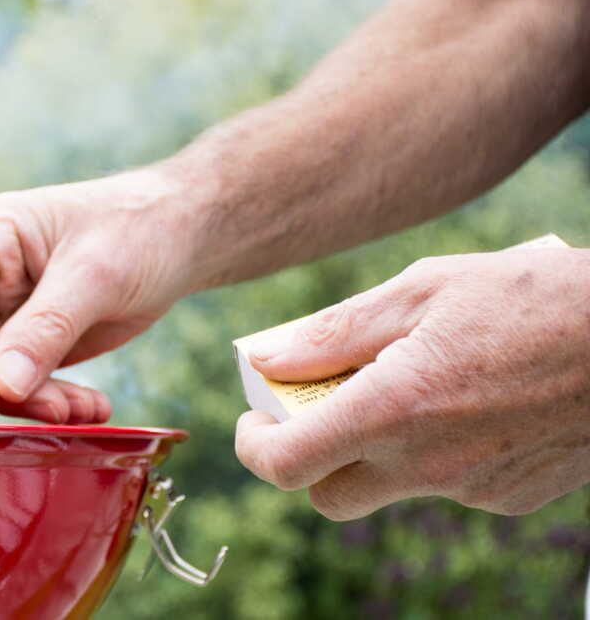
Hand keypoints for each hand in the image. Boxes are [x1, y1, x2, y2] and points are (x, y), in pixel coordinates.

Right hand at [0, 167, 201, 422]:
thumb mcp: (96, 274)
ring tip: (84, 412)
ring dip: (38, 401)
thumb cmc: (140, 227)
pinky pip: (33, 382)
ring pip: (0, 373)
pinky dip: (60, 402)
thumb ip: (46, 328)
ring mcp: (14, 309)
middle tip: (55, 412)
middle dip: (9, 386)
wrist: (187, 233)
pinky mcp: (40, 339)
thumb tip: (3, 386)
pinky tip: (94, 408)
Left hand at [235, 247, 589, 518]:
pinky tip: (466, 399)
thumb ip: (335, 332)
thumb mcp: (423, 290)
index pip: (287, 466)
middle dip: (309, 460)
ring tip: (413, 380)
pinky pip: (447, 483)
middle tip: (320, 407)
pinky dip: (434, 450)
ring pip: (391, 486)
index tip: (256, 418)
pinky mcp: (512, 496)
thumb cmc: (533, 298)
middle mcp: (428, 464)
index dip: (255, 446)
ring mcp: (473, 488)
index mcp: (394, 409)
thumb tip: (267, 357)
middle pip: (328, 496)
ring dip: (378, 447)